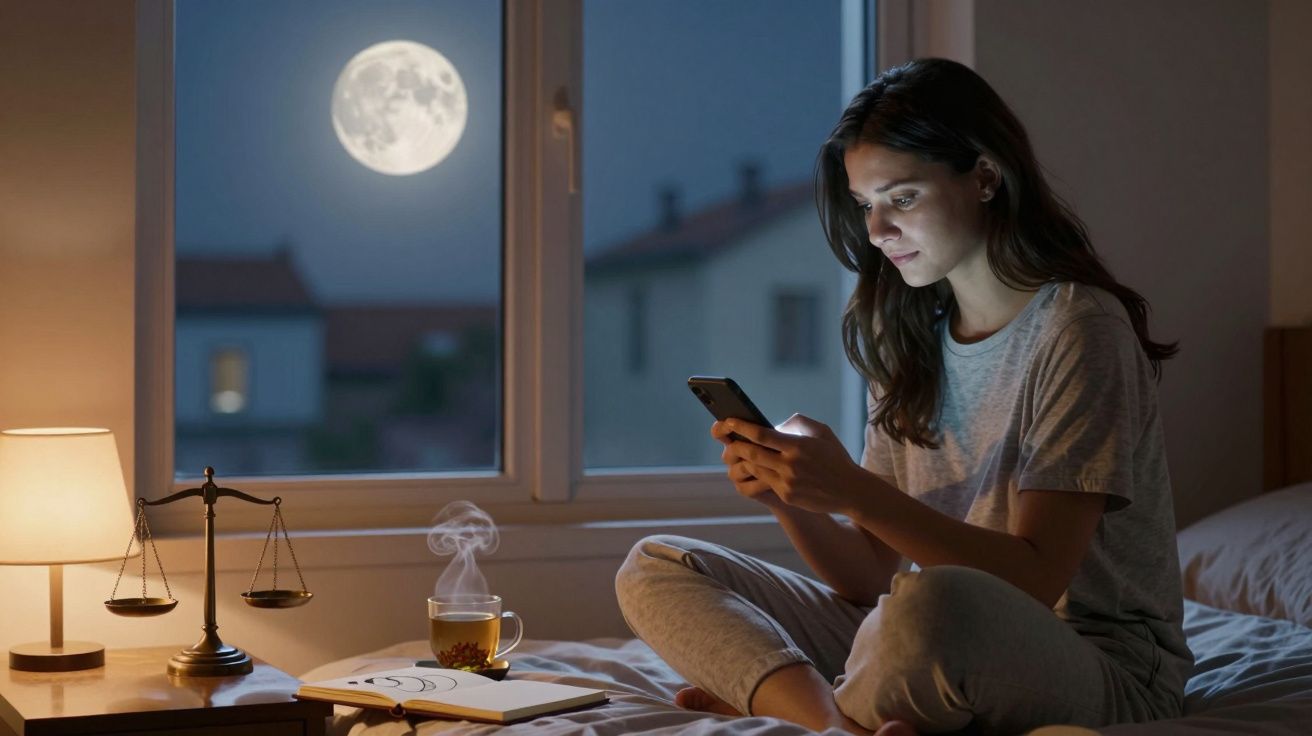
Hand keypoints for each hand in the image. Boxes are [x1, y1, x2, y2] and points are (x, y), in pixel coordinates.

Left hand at [713, 414, 867, 514]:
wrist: (851, 490)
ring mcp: (787, 483)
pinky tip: (753, 466)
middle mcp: (790, 465)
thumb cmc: (835, 456)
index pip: (761, 434)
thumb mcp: (822, 432)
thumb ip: (797, 422)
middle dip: (736, 445)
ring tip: (737, 452)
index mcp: (798, 446)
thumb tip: (774, 424)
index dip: (742, 427)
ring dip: (744, 460)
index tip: (729, 420)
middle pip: (752, 453)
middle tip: (728, 439)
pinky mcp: (787, 496)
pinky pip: (765, 482)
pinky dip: (757, 473)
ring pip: (755, 469)